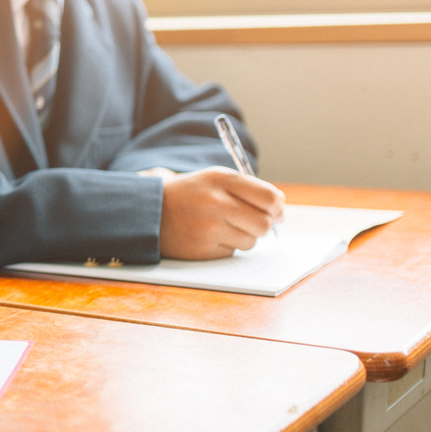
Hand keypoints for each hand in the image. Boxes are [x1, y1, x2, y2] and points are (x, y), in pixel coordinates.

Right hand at [157, 167, 284, 259]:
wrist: (150, 212)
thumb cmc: (190, 194)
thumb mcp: (215, 179)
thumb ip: (248, 188)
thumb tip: (281, 207)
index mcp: (221, 179)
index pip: (269, 198)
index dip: (278, 207)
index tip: (276, 211)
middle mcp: (215, 202)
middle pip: (264, 223)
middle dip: (264, 225)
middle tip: (255, 222)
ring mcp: (209, 227)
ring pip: (251, 241)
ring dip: (244, 236)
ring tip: (223, 226)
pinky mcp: (203, 249)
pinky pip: (233, 252)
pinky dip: (227, 245)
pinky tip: (211, 236)